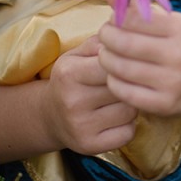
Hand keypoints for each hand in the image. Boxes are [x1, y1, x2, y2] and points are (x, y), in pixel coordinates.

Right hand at [43, 35, 137, 155]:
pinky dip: (129, 125)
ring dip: (132, 104)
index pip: (113, 64)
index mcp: (70, 74)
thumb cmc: (71, 79)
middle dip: (130, 83)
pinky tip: (117, 117)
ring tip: (119, 99)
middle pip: (124, 88)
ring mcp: (81, 127)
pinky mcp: (90, 147)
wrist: (49, 116)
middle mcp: (73, 102)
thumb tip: (124, 34)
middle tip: (126, 82)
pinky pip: (128, 133)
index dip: (125, 63)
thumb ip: (100, 41)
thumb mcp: (77, 54)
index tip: (125, 63)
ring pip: (130, 111)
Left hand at [97, 0, 180, 122]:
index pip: (134, 18)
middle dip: (105, 38)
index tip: (112, 20)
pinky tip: (116, 74)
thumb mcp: (168, 22)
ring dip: (105, 59)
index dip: (115, 18)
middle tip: (104, 37)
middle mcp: (179, 55)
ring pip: (120, 68)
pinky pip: (123, 91)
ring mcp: (172, 82)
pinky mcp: (164, 104)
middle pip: (124, 43)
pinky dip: (113, 80)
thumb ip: (137, 6)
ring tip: (107, 54)